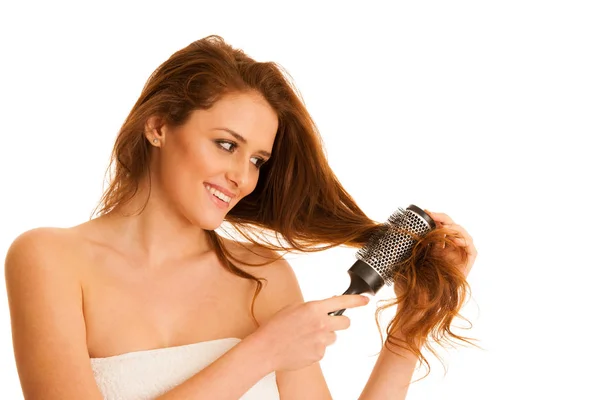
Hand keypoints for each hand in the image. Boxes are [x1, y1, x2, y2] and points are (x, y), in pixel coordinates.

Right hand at [252, 295, 368, 371]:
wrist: (266, 348)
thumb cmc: (276, 327)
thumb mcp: (294, 308)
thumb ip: (312, 308)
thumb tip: (325, 310)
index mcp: (314, 308)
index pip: (342, 302)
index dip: (357, 301)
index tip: (365, 300)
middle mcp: (321, 324)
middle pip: (345, 323)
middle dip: (339, 323)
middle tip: (326, 324)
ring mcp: (321, 341)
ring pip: (333, 337)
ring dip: (324, 336)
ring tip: (305, 337)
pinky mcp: (319, 354)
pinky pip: (323, 349)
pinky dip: (315, 348)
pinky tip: (302, 346)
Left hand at [424, 210, 476, 277]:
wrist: (435, 291)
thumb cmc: (430, 273)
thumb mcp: (426, 252)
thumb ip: (427, 239)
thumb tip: (419, 224)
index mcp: (443, 242)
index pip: (442, 225)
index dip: (436, 217)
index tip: (426, 212)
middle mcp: (454, 244)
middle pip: (453, 226)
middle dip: (443, 219)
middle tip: (433, 216)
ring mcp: (462, 251)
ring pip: (463, 233)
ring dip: (454, 228)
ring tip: (444, 227)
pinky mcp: (469, 258)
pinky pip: (470, 247)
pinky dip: (463, 241)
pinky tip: (454, 240)